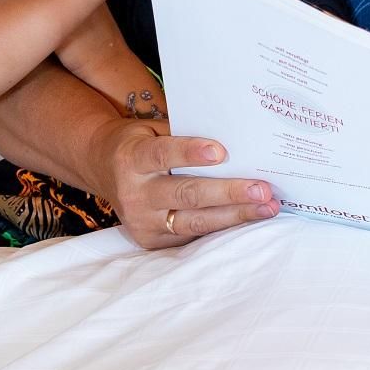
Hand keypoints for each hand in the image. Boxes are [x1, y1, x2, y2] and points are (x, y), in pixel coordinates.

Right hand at [99, 120, 279, 248]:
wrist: (101, 167)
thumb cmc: (140, 142)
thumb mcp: (152, 129)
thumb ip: (184, 134)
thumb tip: (236, 141)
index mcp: (131, 158)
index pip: (162, 155)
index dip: (190, 153)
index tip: (222, 152)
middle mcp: (134, 194)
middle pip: (187, 194)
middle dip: (229, 192)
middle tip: (263, 189)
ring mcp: (142, 222)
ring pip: (195, 221)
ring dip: (236, 215)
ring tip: (267, 207)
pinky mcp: (152, 241)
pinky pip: (194, 235)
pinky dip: (225, 228)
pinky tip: (251, 219)